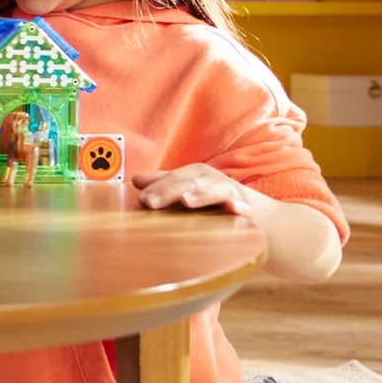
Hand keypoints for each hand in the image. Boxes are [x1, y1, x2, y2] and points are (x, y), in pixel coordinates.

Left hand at [132, 164, 250, 215]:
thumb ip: (163, 183)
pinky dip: (239, 207)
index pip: (174, 178)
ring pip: (217, 191)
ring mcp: (231, 193)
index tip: (141, 199)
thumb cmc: (208, 194)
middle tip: (150, 203)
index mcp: (196, 173)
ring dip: (202, 195)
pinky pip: (244, 208)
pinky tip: (233, 208)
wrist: (245, 205)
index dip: (157, 187)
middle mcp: (212, 179)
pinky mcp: (246, 208)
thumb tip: (135, 180)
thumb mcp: (186, 186)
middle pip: (190, 183)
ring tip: (186, 201)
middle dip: (169, 192)